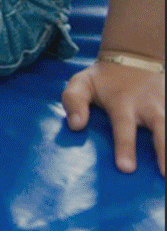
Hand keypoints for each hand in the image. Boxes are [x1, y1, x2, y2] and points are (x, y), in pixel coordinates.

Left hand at [61, 57, 165, 174]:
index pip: (123, 126)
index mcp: (122, 102)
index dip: (125, 146)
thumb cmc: (103, 79)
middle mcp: (148, 106)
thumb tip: (75, 125)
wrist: (133, 56)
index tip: (126, 168)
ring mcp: (165, 106)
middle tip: (164, 175)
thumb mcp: (81, 83)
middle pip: (160, 129)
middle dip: (163, 151)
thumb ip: (73, 101)